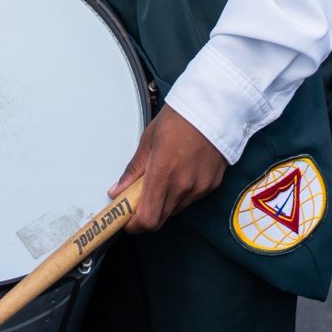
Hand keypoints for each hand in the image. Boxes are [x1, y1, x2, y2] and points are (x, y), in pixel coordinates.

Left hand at [109, 105, 227, 234]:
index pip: (147, 218)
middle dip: (145, 214)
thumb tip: (117, 190)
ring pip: (174, 210)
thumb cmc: (180, 117)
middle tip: (136, 200)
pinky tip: (178, 174)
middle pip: (159, 219)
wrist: (213, 107)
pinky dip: (179, 194)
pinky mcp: (211, 186)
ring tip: (160, 179)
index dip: (133, 224)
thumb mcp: (149, 139)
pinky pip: (190, 200)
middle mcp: (183, 186)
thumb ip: (133, 170)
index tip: (124, 219)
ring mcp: (199, 188)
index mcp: (163, 172)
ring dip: (162, 204)